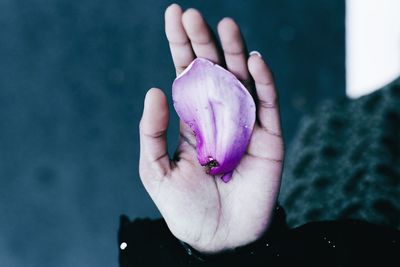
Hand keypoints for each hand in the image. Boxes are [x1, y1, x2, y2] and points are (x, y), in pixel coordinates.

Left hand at [139, 4, 283, 252]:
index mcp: (192, 118)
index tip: (174, 15)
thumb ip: (153, 132)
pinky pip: (267, 104)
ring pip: (242, 80)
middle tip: (193, 15)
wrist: (218, 239)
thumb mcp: (156, 170)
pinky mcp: (268, 138)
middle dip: (203, 42)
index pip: (186, 74)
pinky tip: (253, 61)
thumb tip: (155, 88)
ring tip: (224, 26)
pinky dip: (263, 82)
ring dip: (234, 52)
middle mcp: (220, 114)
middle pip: (213, 69)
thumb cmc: (184, 206)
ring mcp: (246, 123)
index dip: (181, 45)